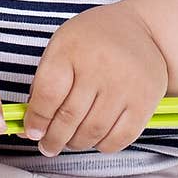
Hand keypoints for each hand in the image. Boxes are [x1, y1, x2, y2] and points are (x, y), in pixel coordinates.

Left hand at [20, 0, 168, 155]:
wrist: (142, 31)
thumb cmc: (94, 41)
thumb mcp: (62, 46)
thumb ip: (45, 84)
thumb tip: (32, 127)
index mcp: (72, 48)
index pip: (48, 93)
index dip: (37, 118)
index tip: (32, 131)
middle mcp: (100, 66)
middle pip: (69, 117)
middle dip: (53, 139)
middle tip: (48, 146)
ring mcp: (125, 85)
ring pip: (92, 132)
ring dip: (76, 143)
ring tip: (70, 141)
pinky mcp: (145, 102)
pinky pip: (118, 139)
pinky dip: (102, 145)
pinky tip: (94, 137)